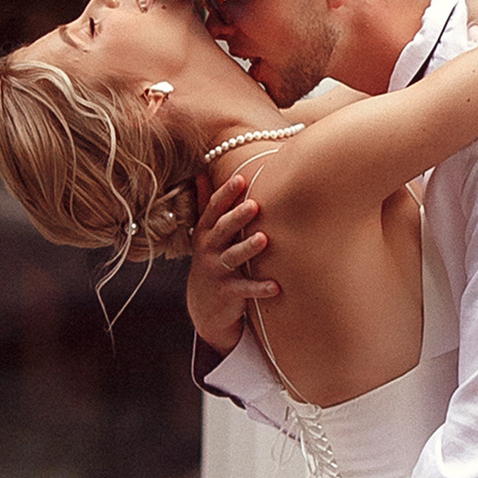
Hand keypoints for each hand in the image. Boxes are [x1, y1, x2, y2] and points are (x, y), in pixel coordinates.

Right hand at [187, 167, 281, 351]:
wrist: (204, 306)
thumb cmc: (212, 260)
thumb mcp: (205, 234)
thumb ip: (206, 205)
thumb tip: (201, 172)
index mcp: (206, 232)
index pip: (214, 209)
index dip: (225, 194)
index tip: (240, 179)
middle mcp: (208, 249)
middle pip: (223, 230)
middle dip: (237, 217)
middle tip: (254, 205)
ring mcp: (217, 271)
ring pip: (233, 257)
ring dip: (248, 248)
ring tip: (263, 239)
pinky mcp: (227, 292)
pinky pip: (245, 289)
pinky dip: (260, 288)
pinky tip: (276, 286)